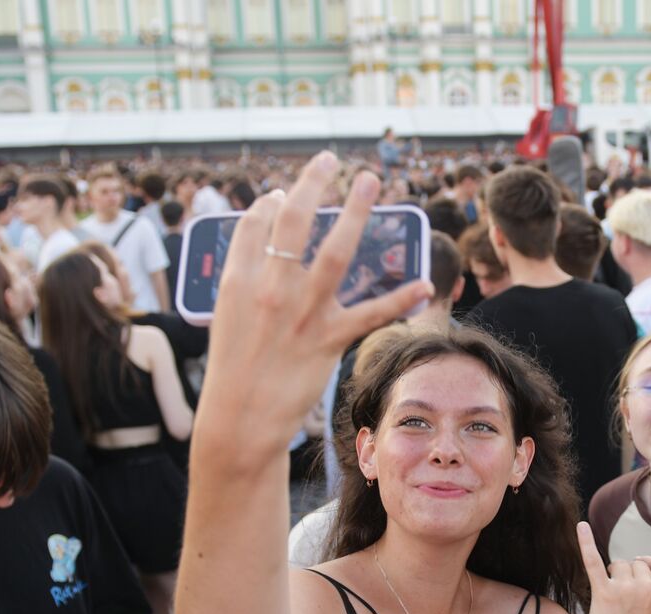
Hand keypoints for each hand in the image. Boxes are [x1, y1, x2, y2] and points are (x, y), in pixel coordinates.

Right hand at [203, 154, 431, 448]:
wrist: (239, 418)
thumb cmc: (234, 370)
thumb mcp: (227, 318)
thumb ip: (244, 281)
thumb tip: (267, 248)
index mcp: (239, 281)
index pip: (256, 224)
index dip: (271, 202)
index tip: (282, 192)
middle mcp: (270, 289)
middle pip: (293, 221)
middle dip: (314, 183)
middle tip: (332, 158)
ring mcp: (301, 313)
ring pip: (335, 252)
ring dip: (355, 212)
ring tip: (370, 182)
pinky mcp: (327, 340)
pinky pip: (370, 314)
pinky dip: (400, 299)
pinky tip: (423, 283)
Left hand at [576, 522, 650, 613]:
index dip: (648, 569)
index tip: (639, 577)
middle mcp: (650, 588)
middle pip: (637, 562)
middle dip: (628, 575)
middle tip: (623, 603)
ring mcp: (627, 589)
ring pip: (619, 563)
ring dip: (613, 576)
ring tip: (612, 603)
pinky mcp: (604, 593)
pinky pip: (594, 561)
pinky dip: (585, 542)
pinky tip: (581, 526)